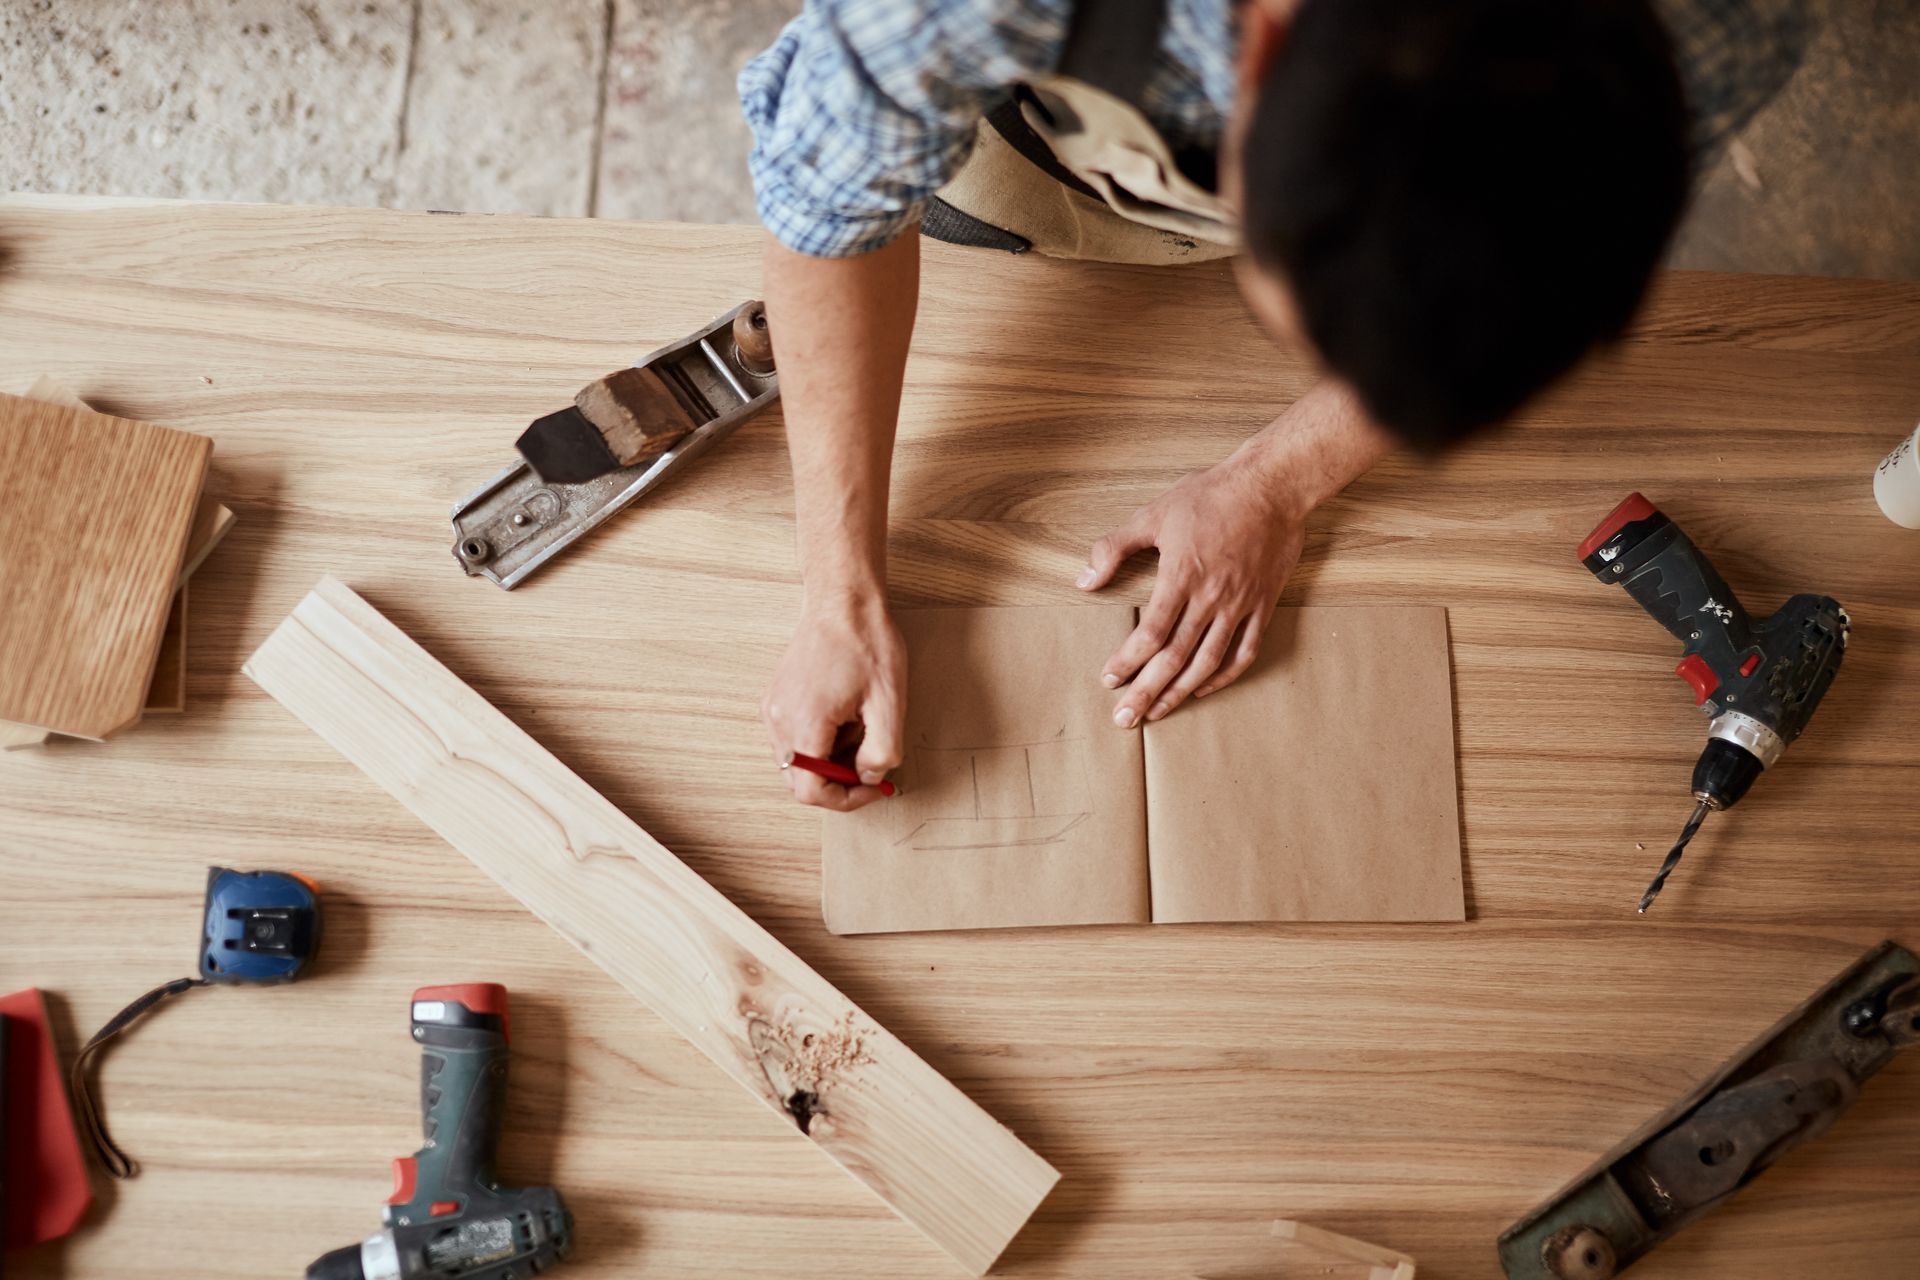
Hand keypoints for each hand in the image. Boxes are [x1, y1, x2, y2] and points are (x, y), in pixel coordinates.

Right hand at [762, 595, 904, 810]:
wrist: (843, 601)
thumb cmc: (866, 642)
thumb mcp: (889, 702)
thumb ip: (882, 751)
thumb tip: (868, 777)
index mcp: (806, 722)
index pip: (810, 791)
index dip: (844, 799)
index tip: (871, 788)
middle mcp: (780, 719)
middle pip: (800, 780)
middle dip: (837, 781)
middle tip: (869, 763)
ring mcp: (773, 708)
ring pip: (796, 762)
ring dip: (829, 760)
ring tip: (858, 731)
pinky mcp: (776, 699)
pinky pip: (793, 738)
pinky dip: (818, 741)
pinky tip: (843, 718)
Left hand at [1077, 454, 1306, 725]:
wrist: (1272, 486)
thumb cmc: (1210, 496)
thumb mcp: (1153, 515)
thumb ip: (1113, 548)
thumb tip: (1084, 580)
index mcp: (1181, 577)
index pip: (1150, 633)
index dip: (1127, 662)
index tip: (1109, 681)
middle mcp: (1211, 598)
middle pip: (1174, 658)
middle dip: (1146, 692)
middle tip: (1125, 719)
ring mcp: (1240, 605)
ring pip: (1208, 662)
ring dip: (1180, 692)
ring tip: (1158, 712)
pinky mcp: (1263, 606)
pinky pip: (1244, 652)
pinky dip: (1223, 676)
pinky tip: (1203, 689)